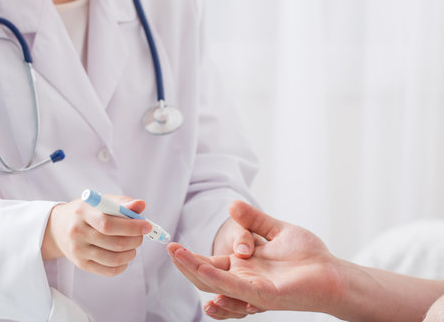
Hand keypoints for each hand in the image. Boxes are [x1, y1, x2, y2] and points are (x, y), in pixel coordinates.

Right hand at [42, 195, 151, 276]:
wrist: (59, 227)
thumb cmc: (86, 212)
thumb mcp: (101, 201)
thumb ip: (122, 203)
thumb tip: (141, 204)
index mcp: (82, 212)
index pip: (109, 223)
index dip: (131, 227)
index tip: (147, 225)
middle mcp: (77, 232)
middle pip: (114, 243)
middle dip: (135, 240)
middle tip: (141, 235)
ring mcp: (78, 250)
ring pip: (113, 258)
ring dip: (131, 253)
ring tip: (134, 245)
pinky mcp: (81, 264)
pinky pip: (108, 270)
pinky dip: (122, 265)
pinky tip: (125, 256)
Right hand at [167, 200, 342, 318]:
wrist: (333, 273)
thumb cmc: (308, 256)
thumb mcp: (275, 230)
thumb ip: (253, 219)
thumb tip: (231, 205)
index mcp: (243, 268)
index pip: (209, 265)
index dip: (190, 257)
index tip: (173, 244)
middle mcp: (243, 280)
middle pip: (206, 276)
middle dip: (185, 264)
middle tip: (168, 248)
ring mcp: (251, 290)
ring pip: (215, 284)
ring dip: (193, 270)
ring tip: (176, 255)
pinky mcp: (264, 295)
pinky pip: (235, 287)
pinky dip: (216, 278)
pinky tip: (202, 267)